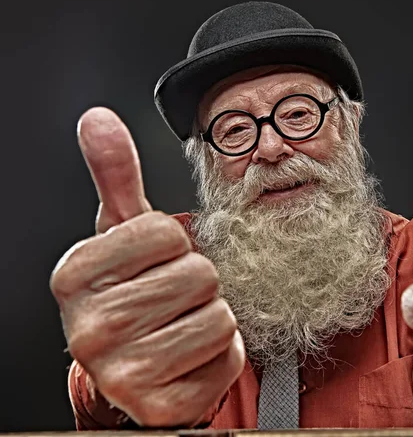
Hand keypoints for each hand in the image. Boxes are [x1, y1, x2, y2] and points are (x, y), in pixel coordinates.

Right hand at [50, 108, 244, 427]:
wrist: (137, 360)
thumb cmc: (134, 287)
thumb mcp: (121, 231)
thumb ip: (115, 176)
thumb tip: (98, 119)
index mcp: (75, 274)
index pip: (164, 232)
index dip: (172, 243)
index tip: (152, 262)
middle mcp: (89, 327)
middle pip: (196, 275)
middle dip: (195, 282)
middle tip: (171, 298)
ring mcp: (122, 372)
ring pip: (217, 316)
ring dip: (211, 316)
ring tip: (181, 325)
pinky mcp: (160, 404)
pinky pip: (227, 356)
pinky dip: (220, 353)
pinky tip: (190, 356)